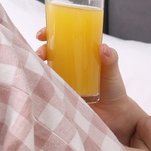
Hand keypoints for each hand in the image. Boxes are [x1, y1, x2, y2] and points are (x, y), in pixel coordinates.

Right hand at [37, 29, 145, 143]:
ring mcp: (62, 81)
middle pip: (48, 54)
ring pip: (44, 70)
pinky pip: (47, 89)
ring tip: (37, 67)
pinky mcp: (60, 96)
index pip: (60, 40)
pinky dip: (40, 85)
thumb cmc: (113, 89)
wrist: (115, 115)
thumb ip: (111, 59)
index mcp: (79, 55)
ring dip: (36, 67)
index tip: (42, 35)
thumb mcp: (112, 71)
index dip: (48, 34)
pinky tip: (35, 84)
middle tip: (40, 54)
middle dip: (40, 50)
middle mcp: (67, 66)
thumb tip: (103, 47)